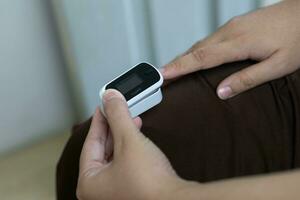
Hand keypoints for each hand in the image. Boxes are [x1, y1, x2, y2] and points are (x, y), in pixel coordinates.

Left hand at [76, 89, 181, 199]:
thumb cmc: (149, 183)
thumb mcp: (129, 141)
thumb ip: (118, 116)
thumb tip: (110, 97)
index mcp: (89, 182)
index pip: (90, 143)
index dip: (99, 120)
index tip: (104, 105)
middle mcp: (99, 190)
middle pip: (102, 149)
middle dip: (112, 128)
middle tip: (118, 110)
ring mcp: (114, 192)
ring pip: (114, 156)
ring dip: (122, 137)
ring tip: (131, 121)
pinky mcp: (130, 190)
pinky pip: (123, 164)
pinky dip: (129, 149)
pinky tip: (137, 138)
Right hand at [162, 0, 299, 98]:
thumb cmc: (298, 38)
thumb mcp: (278, 65)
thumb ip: (247, 79)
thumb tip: (220, 92)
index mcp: (239, 43)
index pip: (201, 57)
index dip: (179, 67)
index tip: (162, 75)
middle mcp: (230, 32)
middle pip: (195, 49)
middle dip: (175, 64)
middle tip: (159, 77)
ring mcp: (231, 26)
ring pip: (200, 43)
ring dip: (184, 57)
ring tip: (172, 71)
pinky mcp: (235, 25)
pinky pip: (209, 40)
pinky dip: (196, 51)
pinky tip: (194, 58)